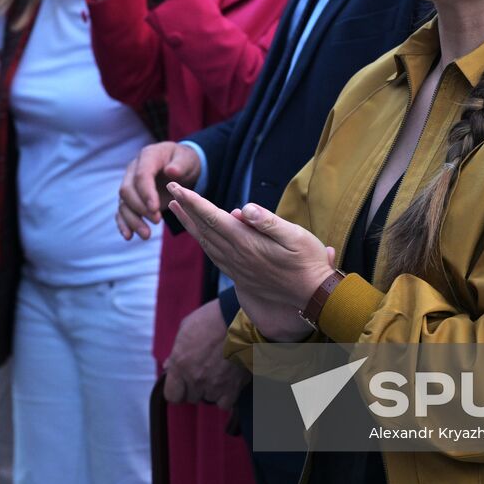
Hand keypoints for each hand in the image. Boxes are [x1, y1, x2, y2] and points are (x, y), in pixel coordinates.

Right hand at [117, 141, 200, 238]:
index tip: (155, 209)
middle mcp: (133, 170)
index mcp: (148, 157)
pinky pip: (122, 211)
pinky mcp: (130, 198)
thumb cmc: (184, 162)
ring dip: (132, 220)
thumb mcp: (187, 160)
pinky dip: (124, 224)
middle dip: (140, 208)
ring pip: (123, 203)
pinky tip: (129, 237)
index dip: (146, 192)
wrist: (179, 166)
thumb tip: (171, 171)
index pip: (141, 175)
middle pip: (127, 190)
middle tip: (157, 221)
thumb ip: (181, 165)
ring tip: (146, 235)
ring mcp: (129, 184)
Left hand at [163, 299, 249, 408]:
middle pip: (191, 398)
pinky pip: (225, 403)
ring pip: (208, 399)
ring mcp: (214, 385)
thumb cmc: (213, 318)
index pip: (172, 395)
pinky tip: (228, 383)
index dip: (176, 390)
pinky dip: (226, 396)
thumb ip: (176, 351)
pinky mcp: (233, 388)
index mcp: (180, 364)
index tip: (182, 383)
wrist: (242, 319)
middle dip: (194, 387)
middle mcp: (195, 379)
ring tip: (218, 373)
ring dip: (211, 390)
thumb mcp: (186, 328)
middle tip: (203, 372)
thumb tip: (168, 366)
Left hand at [166, 183, 333, 341]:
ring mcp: (237, 267)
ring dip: (190, 225)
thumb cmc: (308, 262)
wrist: (312, 296)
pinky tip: (201, 237)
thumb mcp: (295, 236)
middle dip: (186, 208)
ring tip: (177, 210)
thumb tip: (243, 208)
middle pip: (204, 229)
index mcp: (247, 243)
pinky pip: (214, 255)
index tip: (177, 188)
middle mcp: (236, 256)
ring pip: (206, 242)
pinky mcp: (241, 275)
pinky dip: (202, 241)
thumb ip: (267, 222)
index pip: (213, 218)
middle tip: (171, 191)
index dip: (193, 202)